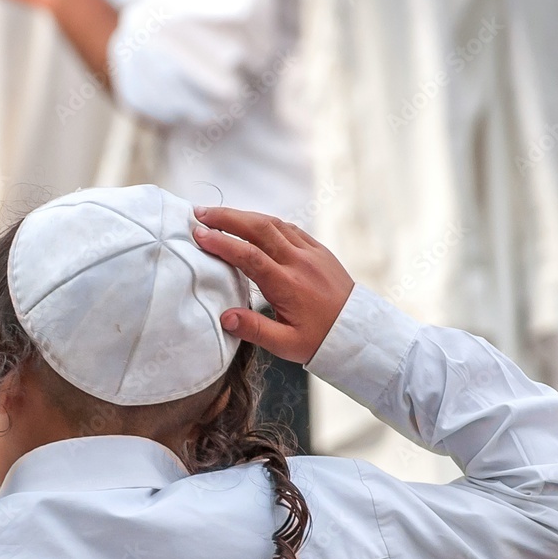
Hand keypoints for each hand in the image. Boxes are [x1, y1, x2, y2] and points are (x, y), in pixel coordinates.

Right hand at [193, 207, 353, 364]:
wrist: (358, 331)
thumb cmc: (320, 340)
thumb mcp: (286, 345)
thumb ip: (255, 330)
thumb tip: (225, 317)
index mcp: (288, 285)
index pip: (249, 256)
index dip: (222, 243)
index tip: (199, 235)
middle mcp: (299, 262)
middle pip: (259, 228)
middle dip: (227, 217)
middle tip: (199, 213)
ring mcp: (310, 252)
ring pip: (273, 223)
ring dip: (243, 215)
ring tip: (218, 214)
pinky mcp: (318, 249)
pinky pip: (288, 228)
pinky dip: (265, 221)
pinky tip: (250, 222)